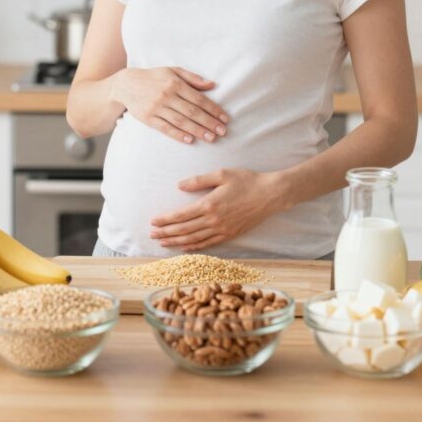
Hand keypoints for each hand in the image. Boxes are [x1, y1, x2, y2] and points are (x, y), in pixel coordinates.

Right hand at [112, 67, 228, 144]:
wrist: (126, 84)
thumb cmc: (154, 77)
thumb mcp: (173, 71)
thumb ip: (193, 78)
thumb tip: (212, 85)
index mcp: (175, 84)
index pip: (198, 99)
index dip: (213, 109)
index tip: (224, 118)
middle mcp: (166, 96)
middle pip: (192, 112)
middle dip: (209, 123)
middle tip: (222, 132)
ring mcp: (156, 108)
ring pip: (180, 122)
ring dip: (197, 131)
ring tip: (211, 138)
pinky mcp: (147, 118)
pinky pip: (165, 128)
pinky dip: (178, 135)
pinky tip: (190, 140)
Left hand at [149, 168, 286, 251]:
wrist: (270, 194)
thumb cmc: (246, 181)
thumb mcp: (222, 174)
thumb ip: (199, 180)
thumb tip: (179, 186)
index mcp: (209, 204)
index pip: (181, 215)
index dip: (165, 220)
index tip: (153, 221)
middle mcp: (213, 220)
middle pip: (184, 230)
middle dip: (166, 233)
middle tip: (151, 235)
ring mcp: (222, 230)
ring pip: (194, 240)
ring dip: (176, 242)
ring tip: (163, 243)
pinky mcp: (230, 235)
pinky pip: (208, 244)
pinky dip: (194, 247)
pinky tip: (185, 247)